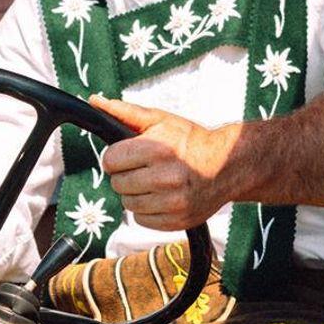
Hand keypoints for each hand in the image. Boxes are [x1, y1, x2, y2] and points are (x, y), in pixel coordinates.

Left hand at [88, 95, 240, 232]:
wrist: (228, 166)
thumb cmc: (192, 141)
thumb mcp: (160, 120)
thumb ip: (125, 112)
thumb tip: (95, 102)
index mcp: (158, 149)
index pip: (111, 160)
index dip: (117, 156)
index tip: (129, 154)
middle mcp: (165, 177)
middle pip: (117, 183)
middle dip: (126, 174)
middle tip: (145, 167)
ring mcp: (172, 203)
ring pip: (127, 203)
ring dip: (135, 193)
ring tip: (154, 181)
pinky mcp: (177, 221)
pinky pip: (141, 220)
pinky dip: (147, 209)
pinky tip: (161, 196)